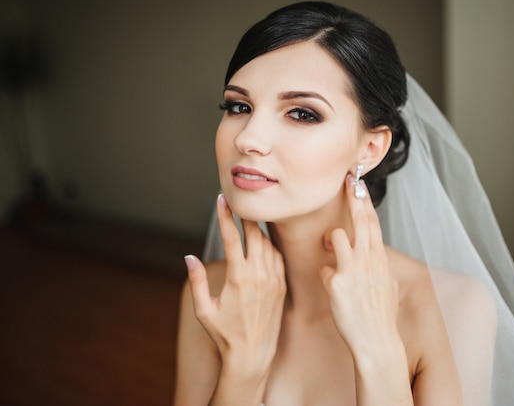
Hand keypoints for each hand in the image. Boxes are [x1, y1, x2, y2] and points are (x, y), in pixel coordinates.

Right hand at [185, 194, 285, 374]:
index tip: (221, 199)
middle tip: (237, 204)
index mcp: (238, 278)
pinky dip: (269, 246)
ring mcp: (273, 279)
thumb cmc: (224, 334)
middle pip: (254, 234)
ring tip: (247, 221)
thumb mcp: (203, 310)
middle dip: (245, 216)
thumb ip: (197, 281)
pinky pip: (277, 256)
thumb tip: (189, 257)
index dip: (226, 215)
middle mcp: (259, 275)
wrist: (252, 355)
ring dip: (258, 230)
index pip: (232, 237)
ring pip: (268, 243)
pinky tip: (261, 243)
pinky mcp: (282, 285)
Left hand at [318, 176, 400, 355]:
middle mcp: (369, 260)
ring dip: (330, 240)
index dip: (365, 202)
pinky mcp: (338, 282)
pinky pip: (323, 267)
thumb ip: (378, 268)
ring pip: (336, 236)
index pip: (373, 223)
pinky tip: (333, 289)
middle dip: (353, 197)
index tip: (360, 185)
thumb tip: (374, 260)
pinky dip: (325, 274)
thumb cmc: (380, 316)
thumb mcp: (386, 286)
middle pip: (360, 220)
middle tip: (347, 180)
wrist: (376, 340)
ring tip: (331, 249)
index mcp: (380, 259)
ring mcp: (353, 269)